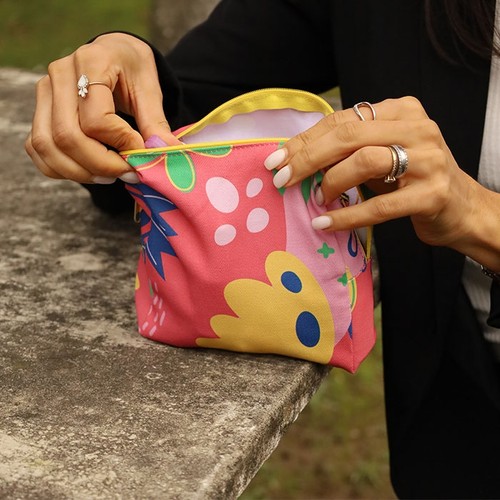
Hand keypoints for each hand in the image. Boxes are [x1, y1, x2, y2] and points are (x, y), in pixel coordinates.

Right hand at [25, 33, 180, 183]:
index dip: (121, 143)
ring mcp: (44, 92)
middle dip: (102, 165)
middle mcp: (59, 74)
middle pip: (68, 136)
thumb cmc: (133, 70)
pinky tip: (91, 173)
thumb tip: (168, 153)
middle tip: (129, 174)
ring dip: (81, 172)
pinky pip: (38, 149)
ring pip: (48, 146)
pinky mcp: (40, 111)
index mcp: (91, 61)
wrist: (114, 54)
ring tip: (112, 177)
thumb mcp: (150, 90)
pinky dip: (62, 169)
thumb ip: (156, 123)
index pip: (96, 119)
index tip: (142, 151)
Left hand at [263, 96, 499, 268]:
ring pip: (364, 161)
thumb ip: (348, 149)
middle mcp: (417, 128)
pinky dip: (346, 216)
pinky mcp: (432, 194)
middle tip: (282, 179)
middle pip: (348, 135)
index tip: (277, 159)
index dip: (305, 140)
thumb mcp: (382, 154)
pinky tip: (325, 224)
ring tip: (315, 199)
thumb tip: (295, 158)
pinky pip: (379, 206)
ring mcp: (428, 160)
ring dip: (330, 183)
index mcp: (401, 110)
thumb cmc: (412, 179)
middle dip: (307, 158)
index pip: (342, 120)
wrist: (461, 208)